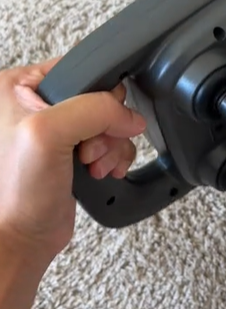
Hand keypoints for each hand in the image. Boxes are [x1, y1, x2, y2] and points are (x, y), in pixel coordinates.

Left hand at [0, 60, 146, 265]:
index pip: (78, 68)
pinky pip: (108, 141)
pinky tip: (100, 171)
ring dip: (110, 144)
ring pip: (108, 120)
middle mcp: (34, 105)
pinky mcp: (69, 152)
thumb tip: (129, 115)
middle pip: (98, 97)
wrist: (20, 239)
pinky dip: (112, 156)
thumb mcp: (48, 133)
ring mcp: (54, 130)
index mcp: (17, 86)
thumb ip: (94, 109)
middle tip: (87, 148)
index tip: (92, 120)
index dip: (97, 93)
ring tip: (92, 164)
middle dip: (105, 125)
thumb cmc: (13, 193)